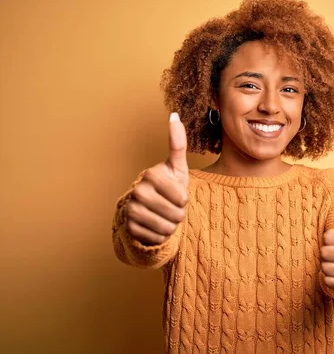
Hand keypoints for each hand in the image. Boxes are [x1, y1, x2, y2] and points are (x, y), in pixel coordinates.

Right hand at [125, 112, 188, 244]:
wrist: (149, 209)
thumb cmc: (168, 187)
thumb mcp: (177, 167)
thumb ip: (177, 143)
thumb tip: (175, 115)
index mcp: (151, 175)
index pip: (182, 198)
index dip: (184, 200)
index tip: (177, 195)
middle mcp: (138, 190)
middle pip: (176, 215)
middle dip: (179, 214)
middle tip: (170, 207)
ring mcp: (131, 209)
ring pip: (167, 228)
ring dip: (171, 226)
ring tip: (164, 216)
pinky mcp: (129, 227)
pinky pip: (157, 238)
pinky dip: (161, 236)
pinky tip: (155, 226)